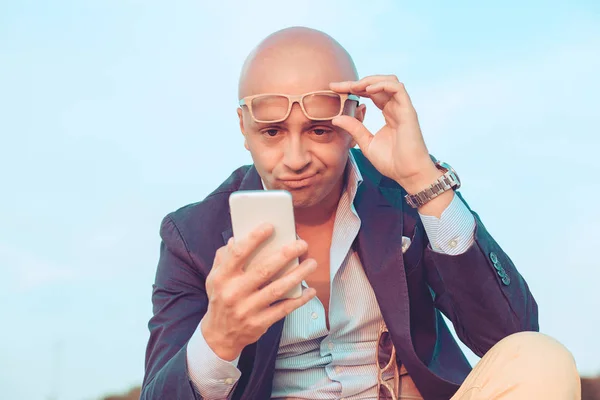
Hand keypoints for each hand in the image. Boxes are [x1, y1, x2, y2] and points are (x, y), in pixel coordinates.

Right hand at [201, 223, 316, 360]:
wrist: (219, 336)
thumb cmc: (221, 299)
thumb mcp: (215, 278)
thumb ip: (224, 258)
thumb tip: (236, 238)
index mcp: (223, 277)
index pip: (238, 254)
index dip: (254, 238)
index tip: (270, 227)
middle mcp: (234, 293)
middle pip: (264, 270)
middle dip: (286, 255)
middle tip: (302, 244)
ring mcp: (247, 309)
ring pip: (277, 289)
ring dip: (297, 275)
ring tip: (311, 263)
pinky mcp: (259, 323)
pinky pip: (283, 309)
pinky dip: (299, 300)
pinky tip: (310, 290)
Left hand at [330, 75, 440, 192]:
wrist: (408, 174)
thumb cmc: (392, 162)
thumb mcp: (366, 143)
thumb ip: (354, 128)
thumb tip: (336, 118)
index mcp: (388, 113)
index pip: (370, 93)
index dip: (353, 88)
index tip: (335, 88)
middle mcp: (396, 108)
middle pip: (377, 84)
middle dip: (357, 82)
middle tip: (338, 86)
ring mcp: (403, 108)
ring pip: (389, 81)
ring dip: (370, 80)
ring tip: (354, 86)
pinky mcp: (408, 111)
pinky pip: (398, 89)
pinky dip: (383, 85)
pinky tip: (367, 90)